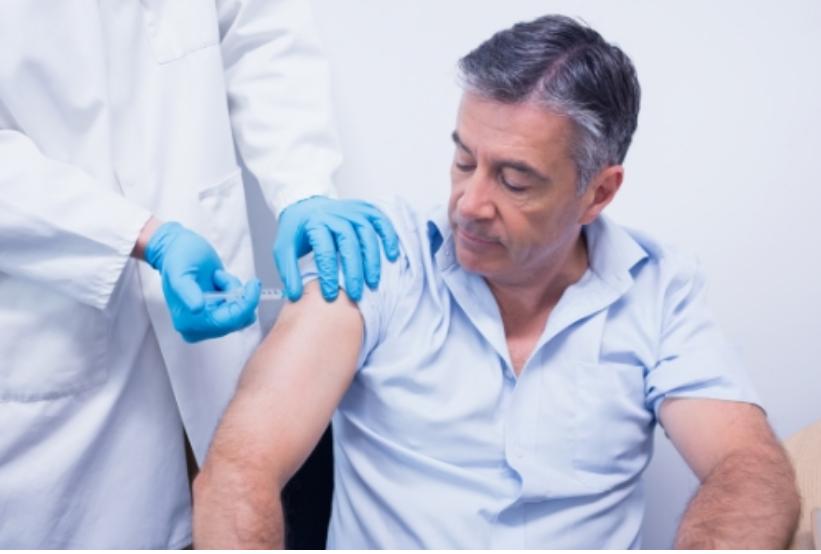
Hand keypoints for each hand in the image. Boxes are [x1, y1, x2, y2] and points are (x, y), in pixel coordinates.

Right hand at [145, 222, 260, 341]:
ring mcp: (208, 325)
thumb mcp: (179, 270)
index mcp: (187, 322)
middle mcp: (197, 329)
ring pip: (241, 316)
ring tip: (216, 277)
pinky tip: (219, 282)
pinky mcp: (218, 317)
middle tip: (219, 275)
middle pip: (236, 322)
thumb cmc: (178, 257)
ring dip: (235, 292)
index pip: (226, 323)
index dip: (244, 306)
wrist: (179, 250)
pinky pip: (240, 311)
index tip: (254, 284)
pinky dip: (236, 293)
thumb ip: (186, 290)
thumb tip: (196, 309)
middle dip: (236, 295)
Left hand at [273, 197, 398, 301]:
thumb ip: (288, 272)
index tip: (330, 295)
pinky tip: (391, 255)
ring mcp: (351, 210)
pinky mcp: (363, 209)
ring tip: (373, 281)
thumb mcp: (283, 249)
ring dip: (372, 259)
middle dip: (354, 271)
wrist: (304, 205)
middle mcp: (335, 214)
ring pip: (367, 232)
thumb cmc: (296, 230)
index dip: (328, 274)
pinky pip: (380, 219)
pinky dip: (389, 236)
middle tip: (355, 294)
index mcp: (314, 223)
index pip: (324, 251)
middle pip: (349, 242)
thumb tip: (296, 296)